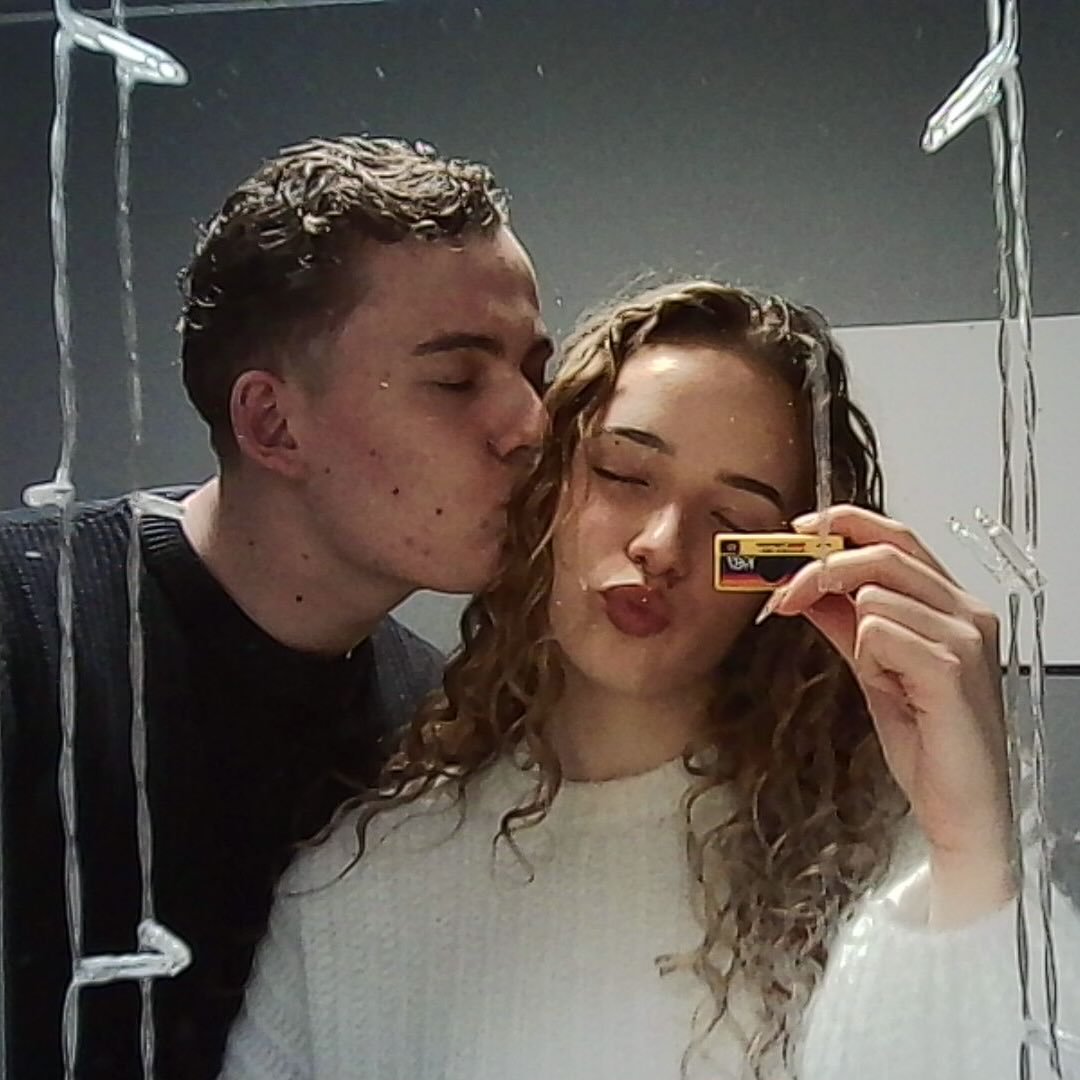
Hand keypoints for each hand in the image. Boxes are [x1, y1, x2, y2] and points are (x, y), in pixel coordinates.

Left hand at [763, 505, 1014, 923]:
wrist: (959, 804)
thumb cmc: (927, 738)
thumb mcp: (874, 668)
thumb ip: (844, 622)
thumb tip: (804, 585)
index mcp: (952, 603)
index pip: (897, 536)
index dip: (845, 523)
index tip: (798, 529)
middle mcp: (967, 610)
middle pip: (881, 553)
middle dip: (819, 569)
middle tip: (784, 595)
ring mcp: (965, 635)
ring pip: (873, 596)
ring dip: (856, 636)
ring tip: (881, 677)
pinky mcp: (952, 666)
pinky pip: (879, 632)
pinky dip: (870, 658)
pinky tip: (895, 690)